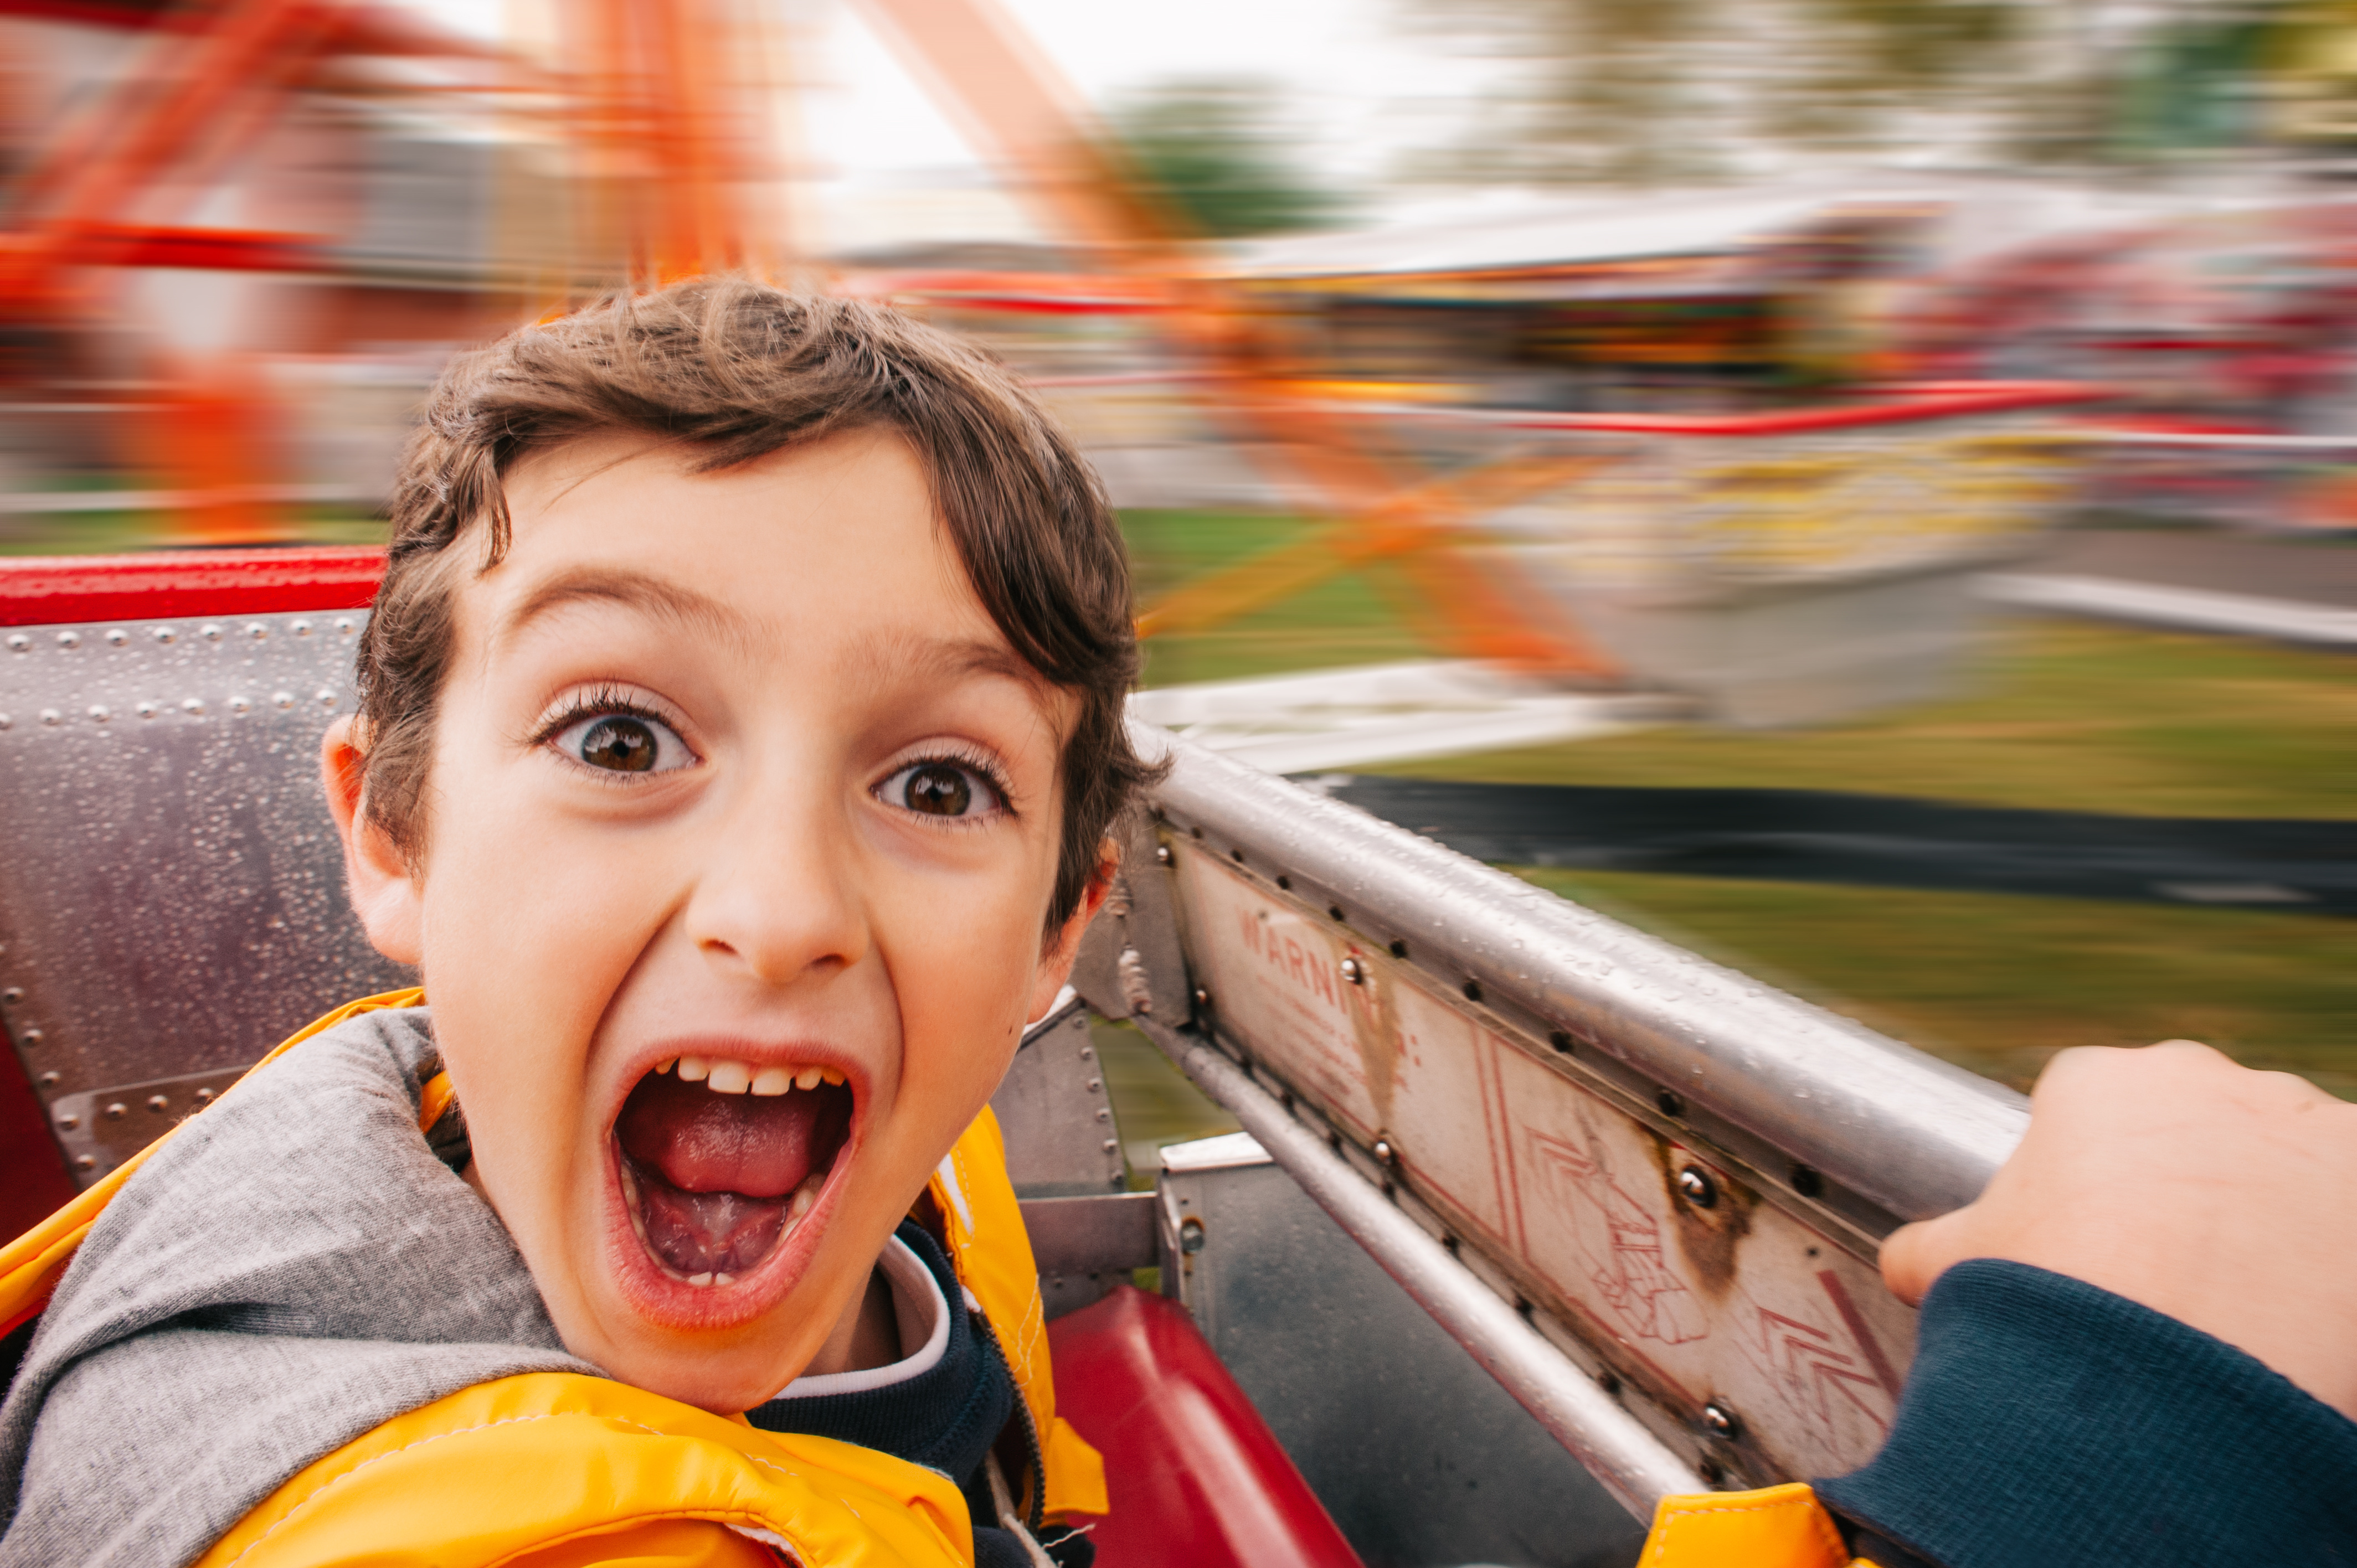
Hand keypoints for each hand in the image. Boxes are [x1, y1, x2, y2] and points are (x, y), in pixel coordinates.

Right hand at [1881, 1040, 2356, 1419]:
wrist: (2162, 1377)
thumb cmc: (2053, 1307)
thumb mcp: (1957, 1266)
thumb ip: (1926, 1248)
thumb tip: (1901, 1263)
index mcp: (2096, 1081)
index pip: (2100, 1107)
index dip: (2099, 1176)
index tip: (2105, 1234)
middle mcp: (2199, 1076)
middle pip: (2200, 1118)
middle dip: (2194, 1178)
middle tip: (2179, 1267)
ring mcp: (2295, 1117)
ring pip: (2287, 1152)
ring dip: (2275, 1204)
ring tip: (2253, 1293)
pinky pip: (2352, 1195)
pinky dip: (2339, 1239)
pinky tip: (2311, 1297)